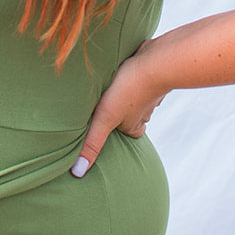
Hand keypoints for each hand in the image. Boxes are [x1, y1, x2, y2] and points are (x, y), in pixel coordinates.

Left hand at [71, 42, 168, 175]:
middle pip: (133, 116)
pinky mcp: (150, 71)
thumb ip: (92, 143)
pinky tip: (127, 68)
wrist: (156, 61)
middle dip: (124, 113)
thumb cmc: (128, 90)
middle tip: (110, 109)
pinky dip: (135, 74)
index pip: (128, 134)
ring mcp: (149, 91)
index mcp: (134, 124)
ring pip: (137, 96)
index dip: (118, 132)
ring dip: (127, 92)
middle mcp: (144, 110)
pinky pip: (142, 76)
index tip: (108, 129)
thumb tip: (78, 173)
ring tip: (113, 87)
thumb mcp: (105, 118)